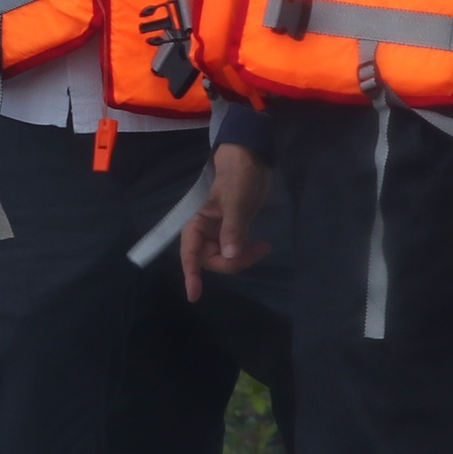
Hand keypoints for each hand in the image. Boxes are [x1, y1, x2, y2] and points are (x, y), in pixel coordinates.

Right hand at [181, 143, 271, 300]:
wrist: (251, 158)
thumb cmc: (237, 175)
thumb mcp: (235, 201)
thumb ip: (232, 229)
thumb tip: (231, 256)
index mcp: (197, 223)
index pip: (190, 254)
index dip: (191, 275)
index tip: (194, 295)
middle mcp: (205, 231)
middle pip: (211, 260)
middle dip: (231, 262)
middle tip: (255, 252)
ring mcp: (220, 231)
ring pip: (226, 257)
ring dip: (243, 258)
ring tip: (262, 247)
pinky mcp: (234, 229)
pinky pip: (237, 250)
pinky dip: (248, 252)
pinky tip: (262, 246)